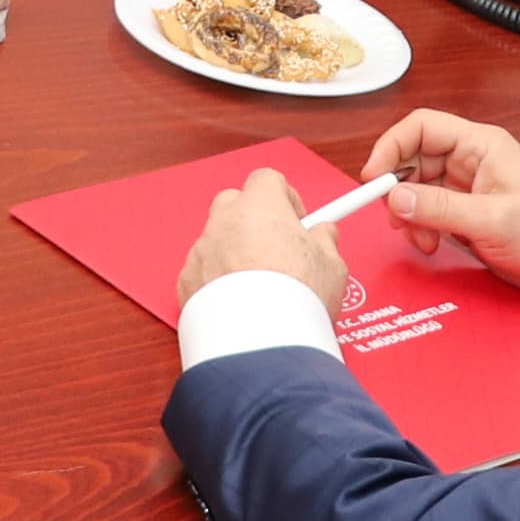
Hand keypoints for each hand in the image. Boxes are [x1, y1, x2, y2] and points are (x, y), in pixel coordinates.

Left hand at [178, 169, 349, 315]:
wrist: (260, 340)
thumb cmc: (295, 298)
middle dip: (254, 221)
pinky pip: (203, 272)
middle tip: (277, 249)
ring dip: (235, 254)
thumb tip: (324, 234)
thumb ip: (325, 241)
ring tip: (260, 286)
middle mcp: (224, 221)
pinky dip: (216, 282)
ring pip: (217, 241)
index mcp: (260, 206)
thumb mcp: (332, 266)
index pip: (268, 180)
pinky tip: (239, 304)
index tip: (298, 219)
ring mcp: (202, 250)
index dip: (285, 197)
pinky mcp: (187, 282)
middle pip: (235, 204)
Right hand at [359, 110, 519, 288]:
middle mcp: (469, 159)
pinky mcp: (462, 208)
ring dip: (409, 212)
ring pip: (416, 186)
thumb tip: (396, 198)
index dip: (392, 146)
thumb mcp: (492, 220)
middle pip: (413, 157)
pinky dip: (420, 225)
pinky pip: (426, 208)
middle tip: (393, 215)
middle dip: (398, 188)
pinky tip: (430, 242)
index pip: (422, 127)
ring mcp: (464, 184)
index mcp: (480, 145)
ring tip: (420, 238)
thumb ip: (441, 208)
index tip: (374, 176)